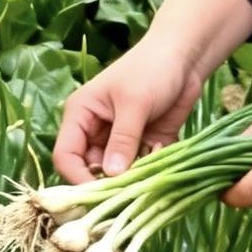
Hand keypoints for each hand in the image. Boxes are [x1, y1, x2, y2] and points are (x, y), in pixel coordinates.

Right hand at [53, 37, 204, 183]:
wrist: (185, 58)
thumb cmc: (152, 69)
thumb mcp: (134, 103)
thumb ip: (123, 139)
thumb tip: (111, 175)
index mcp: (81, 116)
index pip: (66, 156)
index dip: (76, 177)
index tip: (97, 194)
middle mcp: (96, 132)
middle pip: (89, 171)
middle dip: (106, 184)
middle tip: (127, 192)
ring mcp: (120, 141)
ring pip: (116, 175)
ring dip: (131, 180)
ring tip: (148, 176)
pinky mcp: (143, 146)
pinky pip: (140, 170)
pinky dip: (150, 171)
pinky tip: (163, 158)